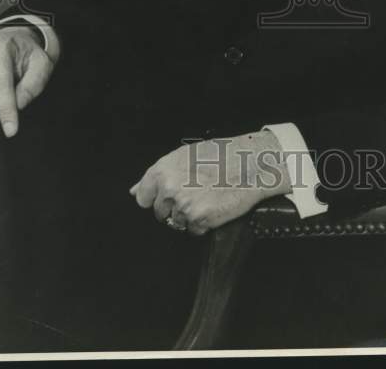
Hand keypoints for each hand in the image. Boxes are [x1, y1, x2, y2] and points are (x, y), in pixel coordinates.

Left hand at [129, 131, 291, 235]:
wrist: (250, 164)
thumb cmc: (221, 155)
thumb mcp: (185, 156)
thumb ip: (159, 175)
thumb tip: (135, 190)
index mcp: (163, 170)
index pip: (143, 197)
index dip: (156, 197)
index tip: (167, 196)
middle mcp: (170, 189)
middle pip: (160, 212)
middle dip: (174, 207)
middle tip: (195, 193)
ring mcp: (184, 206)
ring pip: (177, 222)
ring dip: (190, 215)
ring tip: (208, 197)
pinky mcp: (200, 221)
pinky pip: (194, 230)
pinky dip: (204, 223)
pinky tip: (214, 206)